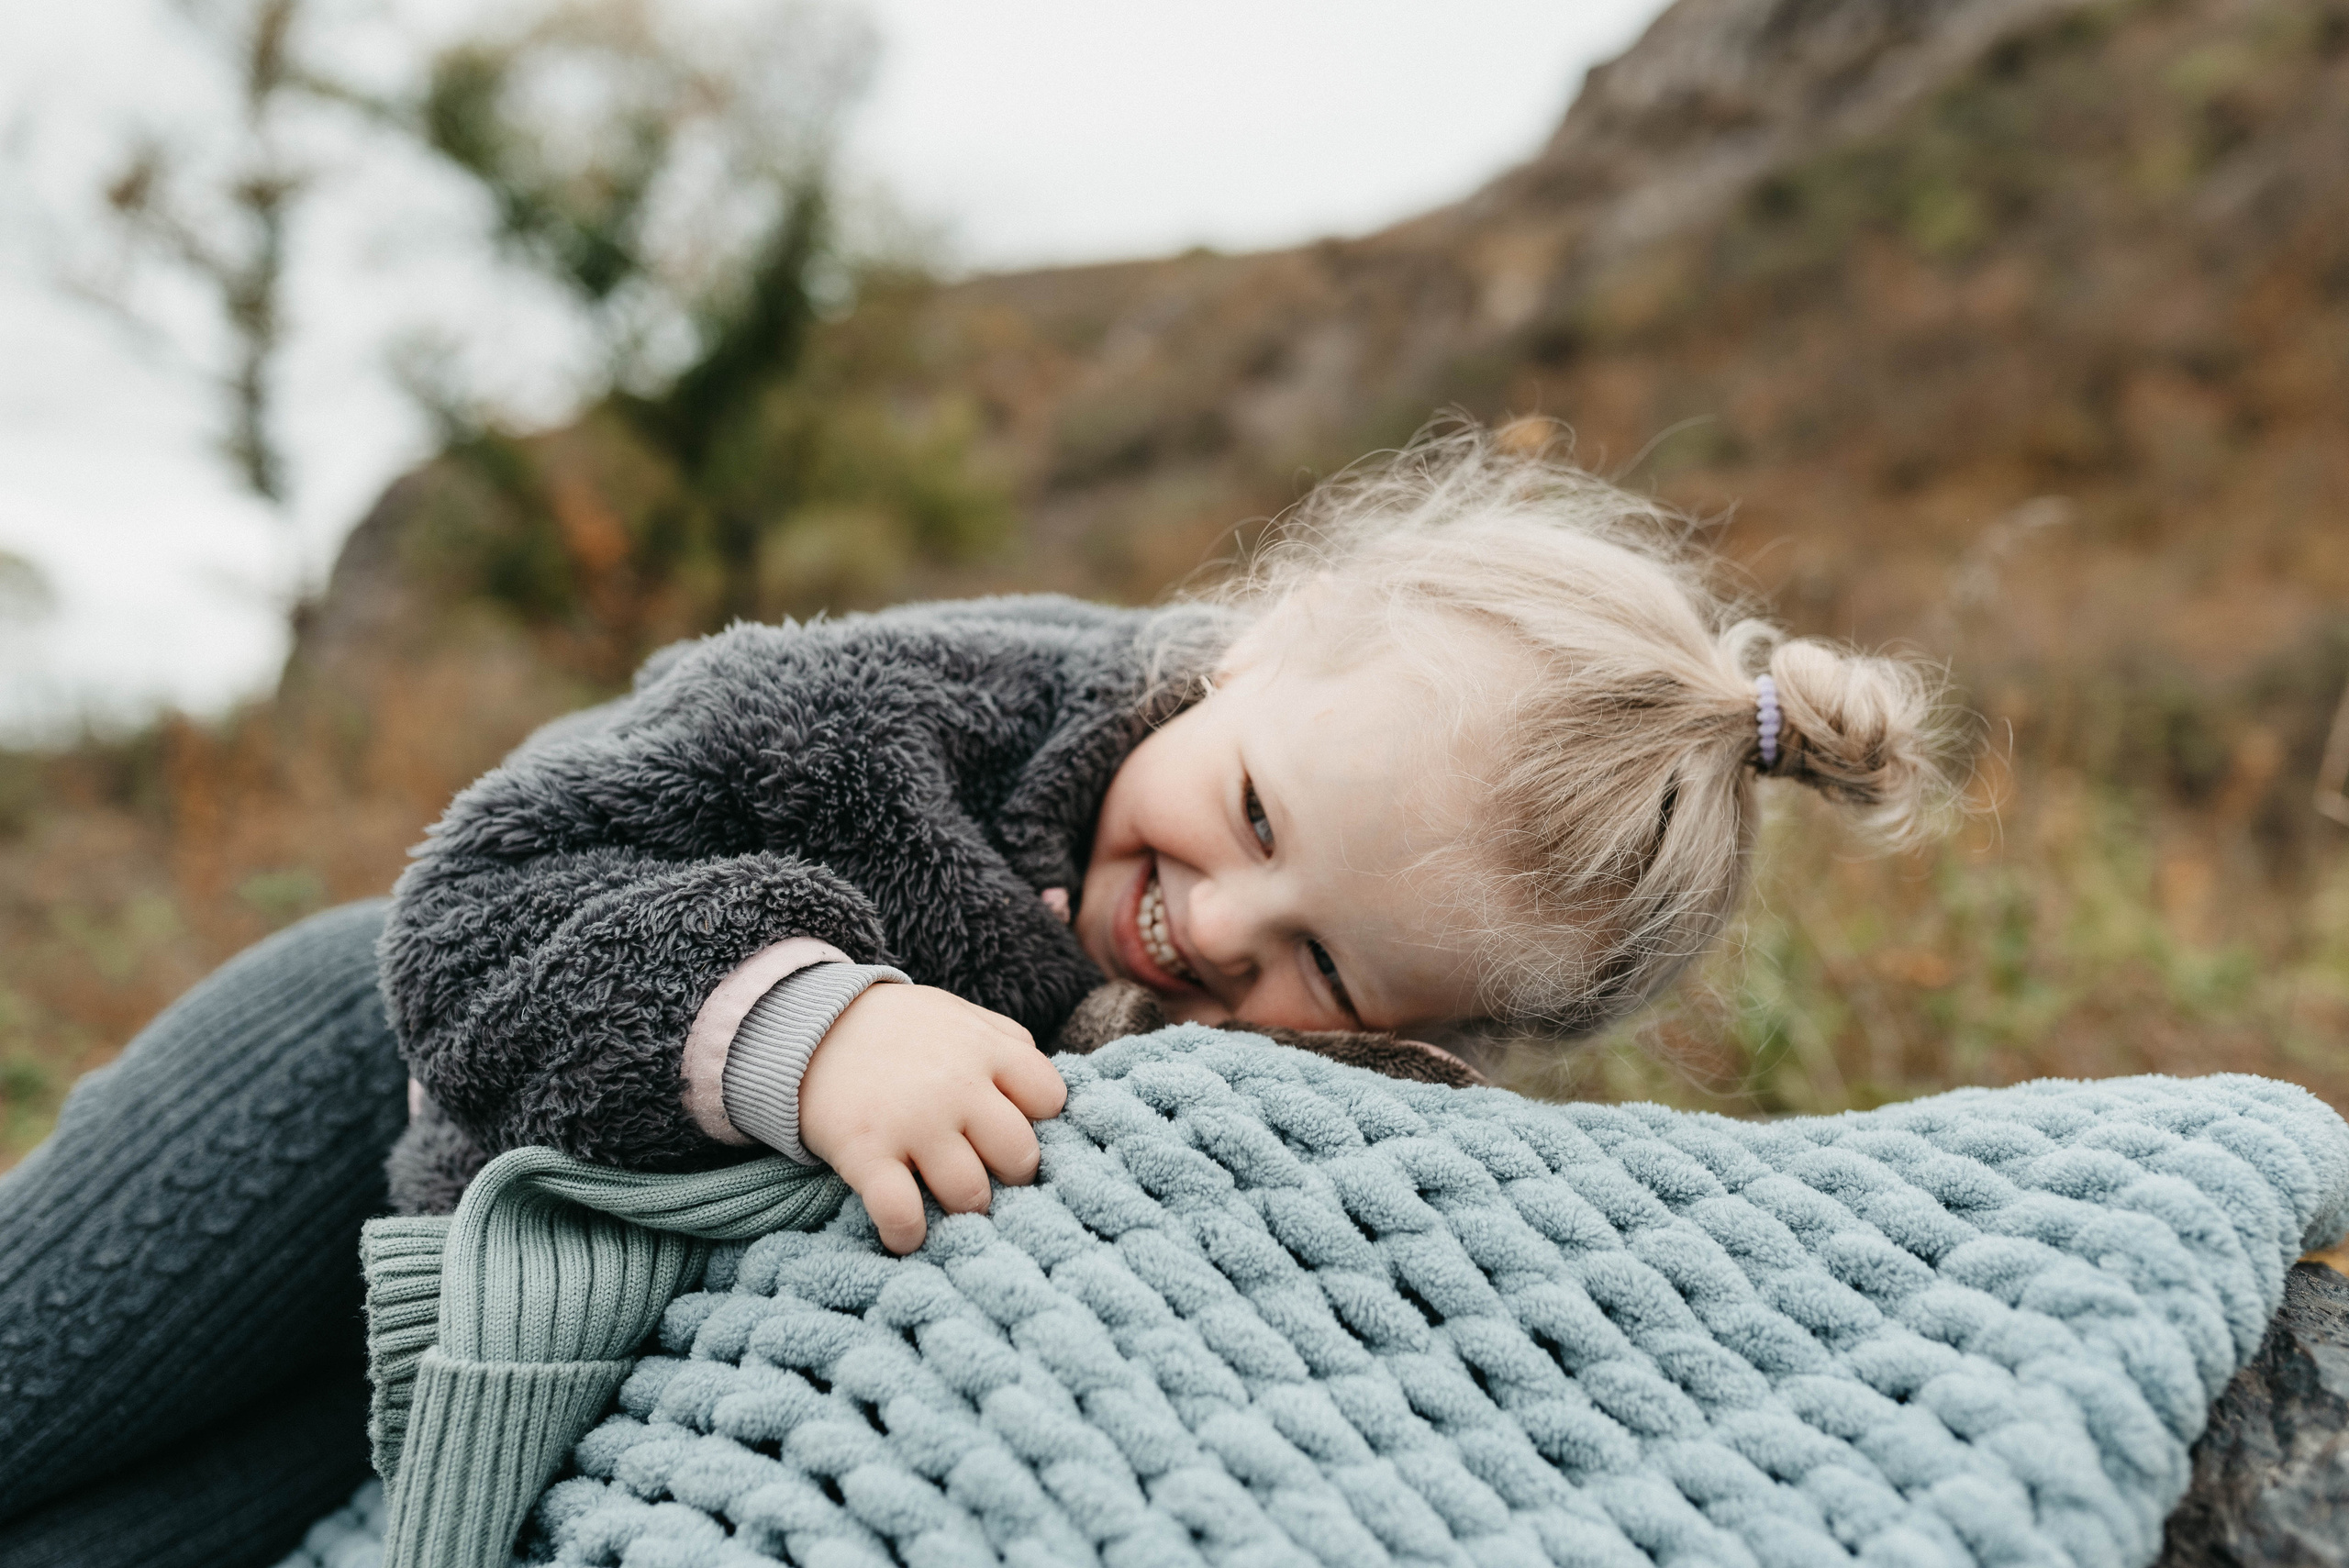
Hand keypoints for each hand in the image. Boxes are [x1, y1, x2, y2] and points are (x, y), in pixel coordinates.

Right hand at [797, 983, 1067, 1253]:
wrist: (808, 1024)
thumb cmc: (897, 1030)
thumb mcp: (958, 1016)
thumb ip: (1006, 1043)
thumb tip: (1046, 1090)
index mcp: (985, 1050)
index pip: (1050, 1098)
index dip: (1039, 1119)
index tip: (1014, 1126)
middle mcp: (956, 1086)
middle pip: (1019, 1155)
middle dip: (1010, 1174)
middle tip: (987, 1171)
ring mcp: (912, 1122)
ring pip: (970, 1194)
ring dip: (964, 1208)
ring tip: (947, 1200)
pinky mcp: (865, 1153)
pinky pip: (902, 1214)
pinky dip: (908, 1235)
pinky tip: (906, 1233)